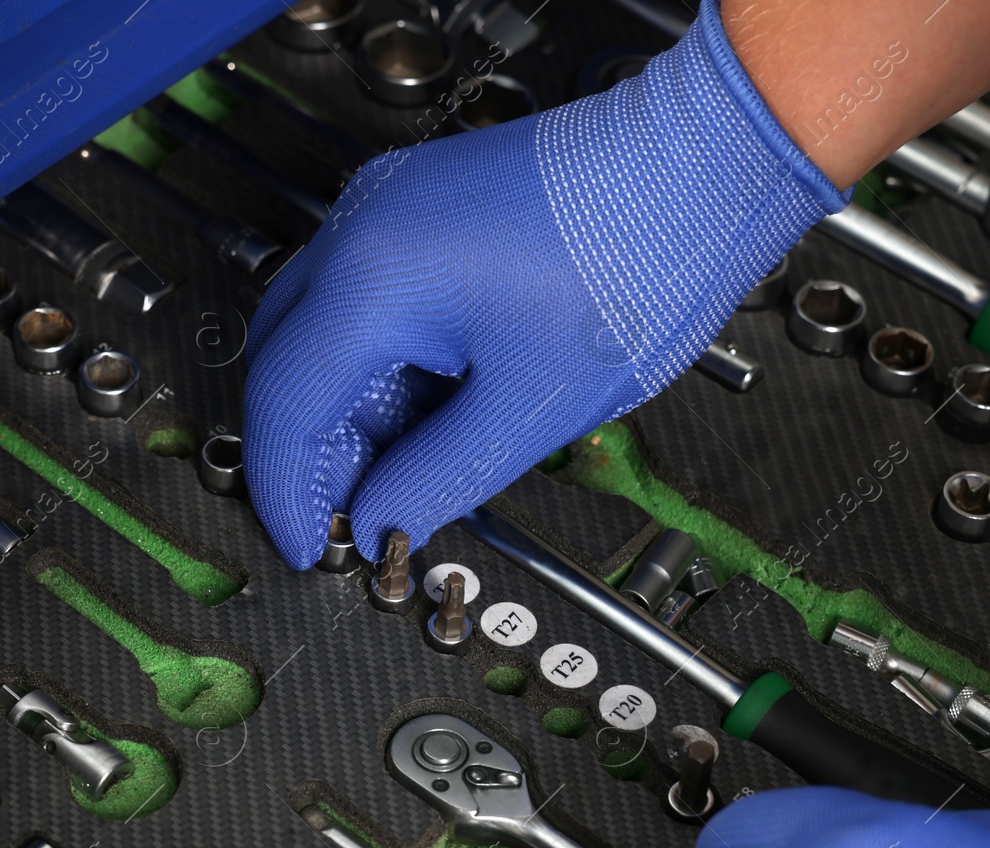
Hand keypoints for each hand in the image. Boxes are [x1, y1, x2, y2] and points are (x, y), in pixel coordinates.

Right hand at [241, 0, 843, 567]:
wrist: (704, 161)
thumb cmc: (640, 254)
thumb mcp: (535, 403)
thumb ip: (440, 477)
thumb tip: (383, 522)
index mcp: (373, 277)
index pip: (285, 403)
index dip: (288, 491)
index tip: (306, 544)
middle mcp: (363, 227)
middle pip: (288, 363)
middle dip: (315, 450)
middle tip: (357, 515)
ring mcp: (390, 207)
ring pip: (325, 331)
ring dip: (356, 409)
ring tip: (416, 465)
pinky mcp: (423, 206)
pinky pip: (368, 297)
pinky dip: (386, 364)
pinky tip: (437, 405)